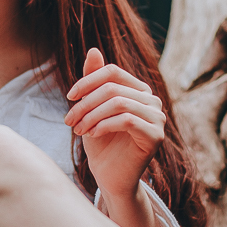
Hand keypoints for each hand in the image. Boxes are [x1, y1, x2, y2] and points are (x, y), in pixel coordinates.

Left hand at [64, 48, 165, 200]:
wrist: (109, 176)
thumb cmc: (100, 142)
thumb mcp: (91, 108)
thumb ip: (93, 80)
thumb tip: (93, 50)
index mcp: (139, 90)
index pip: (112, 72)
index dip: (87, 81)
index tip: (69, 96)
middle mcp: (152, 100)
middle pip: (112, 88)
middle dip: (85, 103)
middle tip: (69, 121)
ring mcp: (158, 118)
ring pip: (118, 103)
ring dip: (91, 115)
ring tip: (78, 129)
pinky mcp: (156, 136)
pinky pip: (126, 120)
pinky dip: (104, 125)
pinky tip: (92, 134)